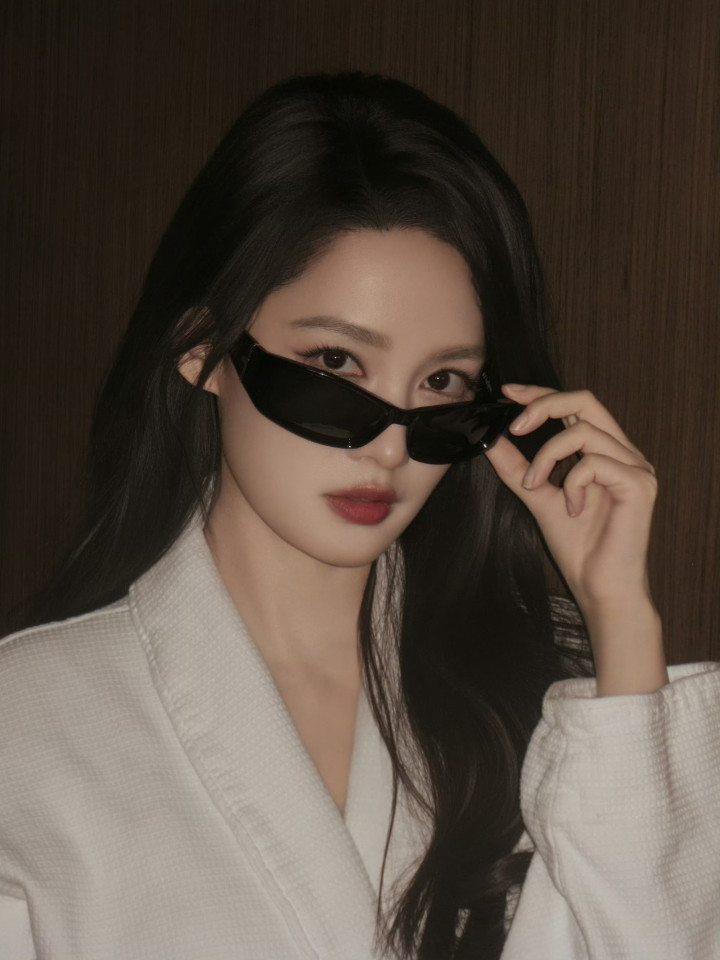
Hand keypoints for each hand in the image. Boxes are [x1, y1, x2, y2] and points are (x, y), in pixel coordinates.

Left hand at [483, 384, 657, 613]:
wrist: (599, 587)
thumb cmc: (578, 548)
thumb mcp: (538, 497)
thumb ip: (518, 468)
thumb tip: (491, 440)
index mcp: (605, 451)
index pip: (575, 405)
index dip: (541, 393)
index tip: (508, 393)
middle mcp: (624, 452)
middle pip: (585, 400)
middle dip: (543, 405)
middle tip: (514, 426)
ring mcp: (636, 466)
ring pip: (583, 431)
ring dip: (547, 457)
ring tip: (536, 487)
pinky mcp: (639, 484)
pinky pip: (594, 463)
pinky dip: (571, 483)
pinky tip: (572, 510)